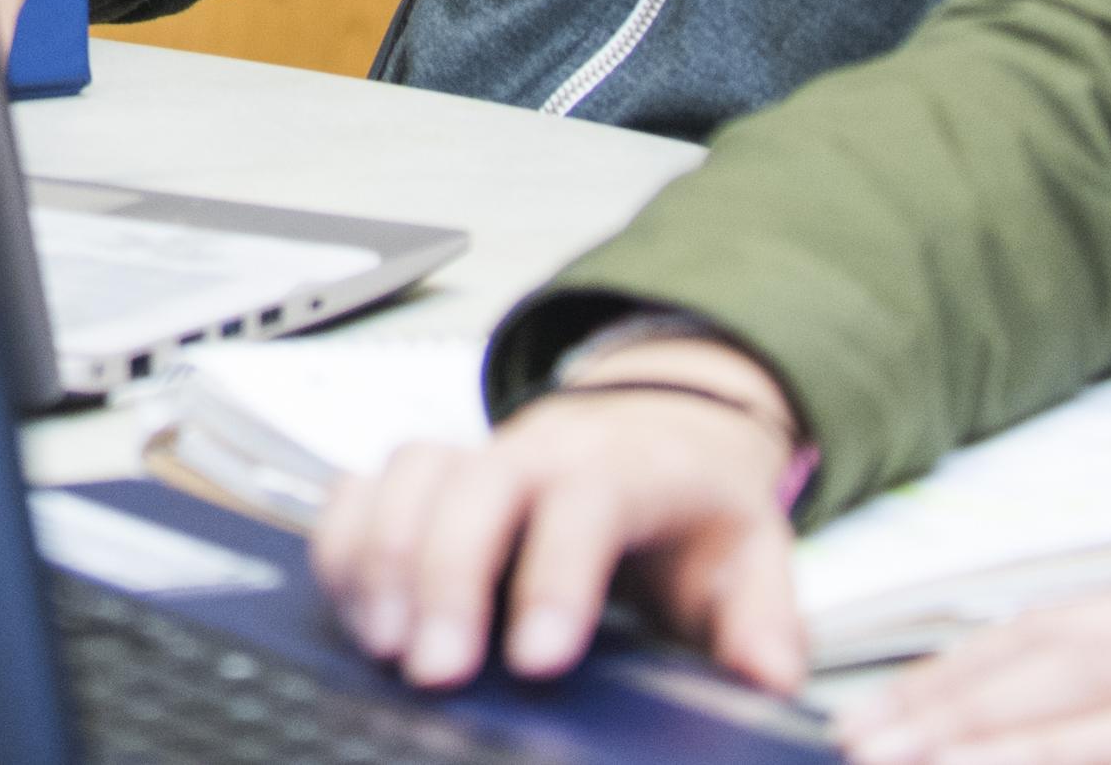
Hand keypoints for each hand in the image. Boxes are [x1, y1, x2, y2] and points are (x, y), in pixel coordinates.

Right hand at [315, 343, 812, 692]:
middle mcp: (540, 449)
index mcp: (627, 466)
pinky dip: (345, 541)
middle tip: (436, 670)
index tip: (538, 661)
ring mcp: (477, 455)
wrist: (661, 430)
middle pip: (476, 486)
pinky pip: (364, 485)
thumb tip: (766, 681)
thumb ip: (762, 621)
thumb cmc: (694, 504)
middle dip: (446, 577)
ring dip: (384, 558)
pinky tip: (354, 609)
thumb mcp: (753, 555)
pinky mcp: (429, 475)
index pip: (586, 504)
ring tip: (386, 646)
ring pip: (410, 475)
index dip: (556, 578)